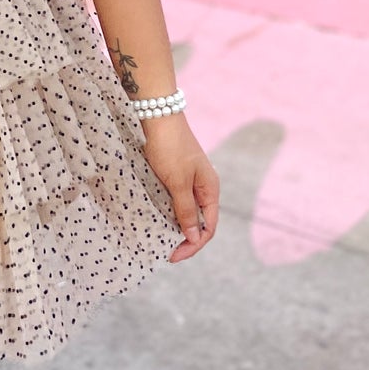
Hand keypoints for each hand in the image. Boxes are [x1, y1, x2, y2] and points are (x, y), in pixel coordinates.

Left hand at [142, 115, 218, 260]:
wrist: (157, 113)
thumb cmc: (170, 147)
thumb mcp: (178, 182)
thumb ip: (186, 210)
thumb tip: (194, 236)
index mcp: (210, 189)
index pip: (208, 227)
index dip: (193, 245)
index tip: (174, 255)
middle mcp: (203, 186)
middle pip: (199, 221)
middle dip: (185, 239)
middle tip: (166, 252)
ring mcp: (189, 179)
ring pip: (186, 211)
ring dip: (176, 226)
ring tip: (161, 239)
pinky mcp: (175, 173)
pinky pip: (175, 199)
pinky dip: (169, 212)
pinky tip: (157, 218)